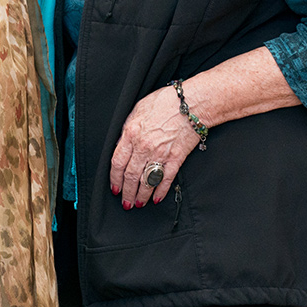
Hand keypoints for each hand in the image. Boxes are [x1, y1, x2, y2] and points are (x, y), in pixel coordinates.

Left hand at [109, 85, 199, 208]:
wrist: (191, 103)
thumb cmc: (164, 102)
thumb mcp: (136, 110)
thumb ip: (127, 129)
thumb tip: (120, 144)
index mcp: (131, 134)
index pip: (117, 162)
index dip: (114, 179)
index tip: (114, 188)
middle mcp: (144, 146)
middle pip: (130, 175)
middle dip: (127, 192)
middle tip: (125, 203)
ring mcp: (160, 154)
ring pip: (147, 181)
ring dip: (141, 195)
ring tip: (138, 204)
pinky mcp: (176, 158)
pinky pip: (166, 179)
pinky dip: (161, 191)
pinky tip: (156, 198)